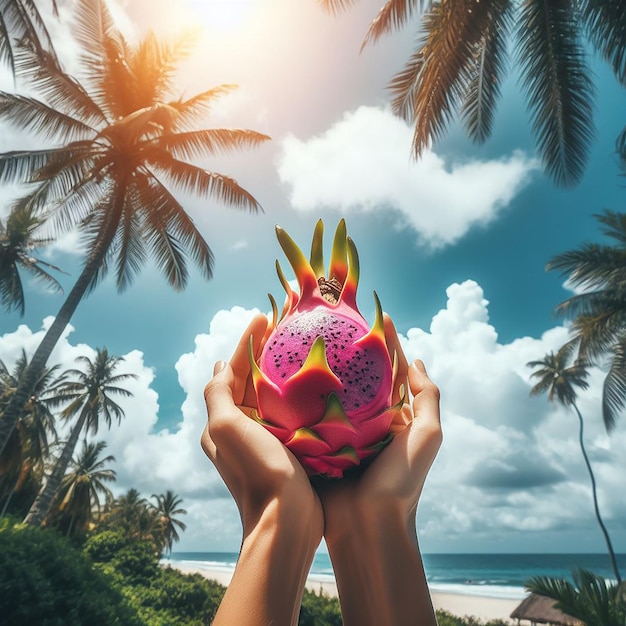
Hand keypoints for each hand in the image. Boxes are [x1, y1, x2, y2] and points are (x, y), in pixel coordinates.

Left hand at [201, 314, 322, 625]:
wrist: (286, 522)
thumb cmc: (258, 473)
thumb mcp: (227, 429)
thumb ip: (218, 395)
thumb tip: (218, 367)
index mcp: (222, 422)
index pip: (230, 371)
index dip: (245, 343)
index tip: (263, 317)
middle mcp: (237, 430)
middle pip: (248, 381)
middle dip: (262, 353)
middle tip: (282, 329)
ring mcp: (261, 441)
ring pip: (268, 395)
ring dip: (278, 372)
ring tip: (297, 348)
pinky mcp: (284, 450)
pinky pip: (286, 412)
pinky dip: (294, 394)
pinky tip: (312, 386)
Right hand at [314, 314, 441, 625]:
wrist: (368, 528)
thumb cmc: (401, 482)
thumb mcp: (427, 436)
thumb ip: (427, 398)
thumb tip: (416, 361)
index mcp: (391, 416)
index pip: (387, 369)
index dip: (382, 342)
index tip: (370, 313)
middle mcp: (365, 420)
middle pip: (354, 376)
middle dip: (345, 349)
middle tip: (329, 320)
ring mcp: (339, 432)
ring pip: (328, 392)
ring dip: (318, 368)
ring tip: (303, 338)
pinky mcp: (317, 444)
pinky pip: (307, 414)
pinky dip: (299, 395)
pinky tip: (285, 375)